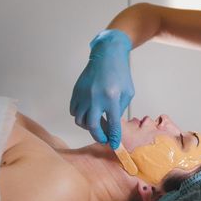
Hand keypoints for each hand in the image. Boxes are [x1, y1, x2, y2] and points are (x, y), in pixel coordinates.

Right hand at [70, 29, 133, 148]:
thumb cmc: (120, 73)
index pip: (112, 124)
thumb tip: (112, 125)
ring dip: (88, 126)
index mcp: (111, 98)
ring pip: (79, 120)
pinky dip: (80, 116)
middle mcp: (95, 98)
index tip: (113, 144)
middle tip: (104, 139)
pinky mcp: (76, 92)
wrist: (107, 55)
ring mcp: (83, 95)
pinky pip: (73, 111)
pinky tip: (89, 113)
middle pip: (92, 126)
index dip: (113, 137)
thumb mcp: (127, 92)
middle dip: (98, 137)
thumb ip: (119, 109)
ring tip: (98, 123)